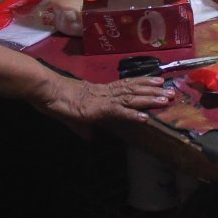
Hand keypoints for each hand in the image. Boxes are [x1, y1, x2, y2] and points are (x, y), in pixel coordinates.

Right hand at [34, 75, 172, 125]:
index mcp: (100, 92)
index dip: (143, 84)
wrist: (45, 91)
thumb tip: (90, 135)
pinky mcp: (96, 109)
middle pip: (133, 90)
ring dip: (149, 99)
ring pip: (130, 98)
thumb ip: (83, 126)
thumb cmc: (54, 99)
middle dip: (153, 91)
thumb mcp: (71, 116)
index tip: (159, 81)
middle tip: (172, 91)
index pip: (126, 86)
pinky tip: (144, 117)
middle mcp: (104, 92)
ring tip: (166, 99)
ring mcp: (102, 99)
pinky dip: (132, 114)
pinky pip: (117, 112)